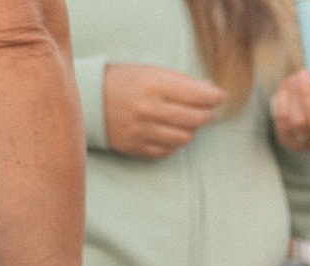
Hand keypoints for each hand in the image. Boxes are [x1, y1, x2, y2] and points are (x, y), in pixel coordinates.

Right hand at [104, 62, 225, 156]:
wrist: (89, 101)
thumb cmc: (123, 82)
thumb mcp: (149, 71)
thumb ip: (180, 81)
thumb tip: (209, 91)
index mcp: (153, 85)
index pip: (196, 95)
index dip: (213, 97)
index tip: (220, 96)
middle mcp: (150, 110)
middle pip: (195, 119)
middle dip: (206, 113)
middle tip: (206, 109)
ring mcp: (144, 132)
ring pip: (185, 137)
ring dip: (191, 129)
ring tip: (187, 120)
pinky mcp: (138, 148)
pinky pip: (168, 150)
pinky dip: (175, 142)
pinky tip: (171, 131)